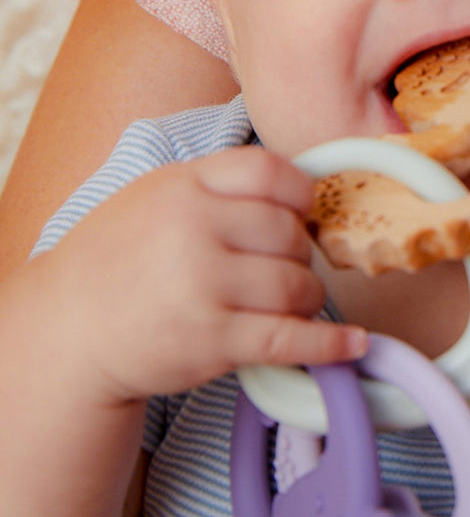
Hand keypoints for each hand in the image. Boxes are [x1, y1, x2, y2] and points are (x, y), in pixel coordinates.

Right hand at [44, 147, 366, 405]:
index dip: (300, 194)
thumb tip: (305, 187)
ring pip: (297, 284)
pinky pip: (290, 338)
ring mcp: (203, 286)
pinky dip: (330, 344)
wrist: (69, 329)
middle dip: (298, 254)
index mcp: (185, 185)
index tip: (302, 212)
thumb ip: (222, 184)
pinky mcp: (212, 341)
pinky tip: (353, 344)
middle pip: (290, 234)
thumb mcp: (160, 194)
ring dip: (306, 296)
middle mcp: (195, 230)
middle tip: (280, 267)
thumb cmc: (123, 257)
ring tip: (289, 302)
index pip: (272, 172)